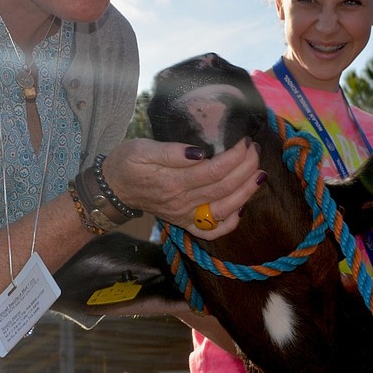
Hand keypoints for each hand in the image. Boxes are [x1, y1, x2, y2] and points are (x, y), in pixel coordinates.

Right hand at [100, 136, 263, 239]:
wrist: (112, 189)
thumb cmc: (127, 163)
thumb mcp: (142, 148)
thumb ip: (171, 151)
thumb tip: (199, 153)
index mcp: (173, 182)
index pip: (214, 170)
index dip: (234, 157)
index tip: (245, 141)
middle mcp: (182, 203)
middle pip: (223, 188)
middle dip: (245, 169)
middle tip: (256, 151)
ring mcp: (184, 216)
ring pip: (223, 209)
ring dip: (246, 193)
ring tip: (259, 175)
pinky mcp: (184, 223)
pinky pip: (211, 230)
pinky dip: (230, 223)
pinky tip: (242, 207)